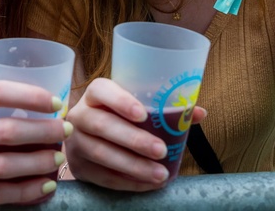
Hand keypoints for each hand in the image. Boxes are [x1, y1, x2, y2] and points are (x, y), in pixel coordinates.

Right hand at [0, 80, 69, 204]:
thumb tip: (33, 101)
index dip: (30, 97)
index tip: (56, 101)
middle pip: (4, 133)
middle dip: (43, 132)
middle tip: (65, 129)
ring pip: (2, 168)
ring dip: (37, 164)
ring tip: (58, 158)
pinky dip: (23, 192)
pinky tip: (44, 186)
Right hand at [64, 78, 205, 190]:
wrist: (88, 138)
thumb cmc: (120, 118)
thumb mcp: (136, 107)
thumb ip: (165, 108)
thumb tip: (198, 112)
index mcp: (96, 94)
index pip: (102, 91)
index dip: (121, 101)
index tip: (143, 115)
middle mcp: (80, 115)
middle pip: (103, 126)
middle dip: (134, 140)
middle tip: (161, 150)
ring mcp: (75, 142)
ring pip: (103, 154)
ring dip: (134, 166)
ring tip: (160, 174)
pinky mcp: (78, 167)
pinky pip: (103, 177)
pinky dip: (128, 182)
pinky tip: (148, 184)